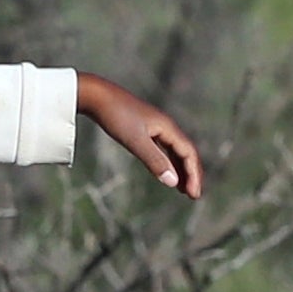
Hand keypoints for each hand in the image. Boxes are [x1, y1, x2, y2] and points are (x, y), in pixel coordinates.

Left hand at [75, 72, 204, 197]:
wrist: (98, 96)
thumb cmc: (116, 117)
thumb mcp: (135, 142)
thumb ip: (155, 161)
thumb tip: (174, 182)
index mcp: (168, 128)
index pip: (189, 153)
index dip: (193, 175)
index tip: (194, 195)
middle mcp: (166, 126)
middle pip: (187, 152)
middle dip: (192, 174)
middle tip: (194, 195)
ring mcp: (157, 126)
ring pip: (176, 151)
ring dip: (182, 169)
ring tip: (183, 189)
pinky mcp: (146, 128)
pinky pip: (165, 148)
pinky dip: (169, 162)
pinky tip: (166, 171)